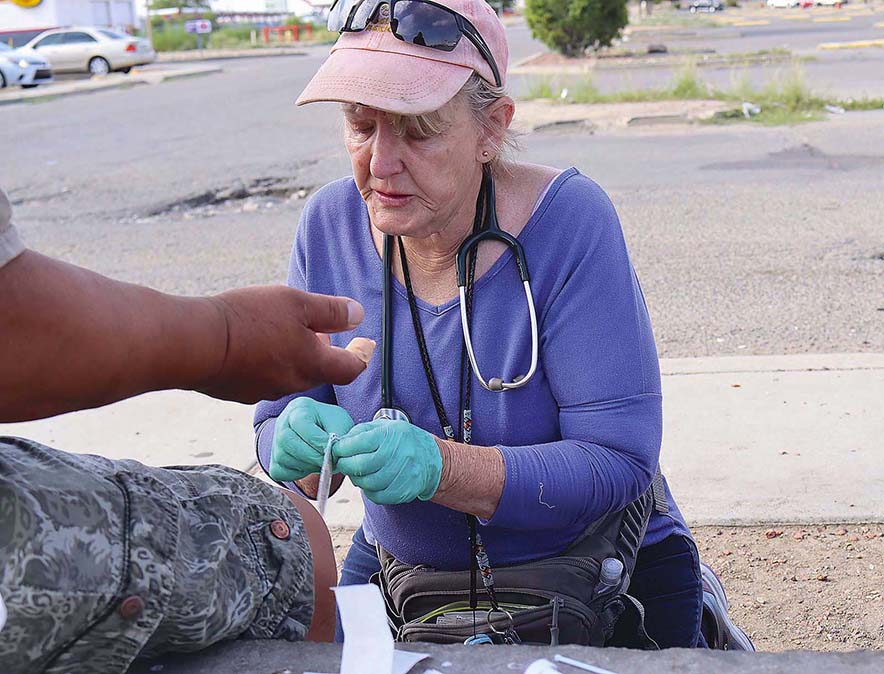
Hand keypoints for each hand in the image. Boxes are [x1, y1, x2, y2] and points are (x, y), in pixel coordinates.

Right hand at [197, 286, 374, 402]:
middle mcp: (292, 384)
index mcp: (313, 365)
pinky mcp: (238, 391)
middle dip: (323, 351)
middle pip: (319, 370)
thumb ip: (331, 311)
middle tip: (319, 330)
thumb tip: (358, 315)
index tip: (366, 346)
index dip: (362, 356)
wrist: (194, 343)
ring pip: (289, 373)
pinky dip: (266, 361)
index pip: (350, 369)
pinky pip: (262, 376)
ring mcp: (263, 391)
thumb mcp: (297, 303)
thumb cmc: (250, 319)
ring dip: (293, 355)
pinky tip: (250, 342)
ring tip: (280, 329)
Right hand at [270, 398, 354, 482]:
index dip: (320, 442)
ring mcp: (275, 442)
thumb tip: (333, 454)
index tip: (334, 450)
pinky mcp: (273, 461)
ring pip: (284, 459)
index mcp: (299, 408)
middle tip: (329, 461)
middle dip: (312, 456)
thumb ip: (338, 436)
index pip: (303, 425)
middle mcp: (282, 423)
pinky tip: (310, 465)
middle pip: (288, 441)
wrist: (320, 430)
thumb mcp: (339, 422)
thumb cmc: (330, 424)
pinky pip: (280, 472)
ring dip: (307, 466)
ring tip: (322, 462)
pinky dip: (297, 474)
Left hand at [333, 420, 442, 504]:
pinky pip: (378, 496)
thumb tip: (339, 443)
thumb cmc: (402, 441)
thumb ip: (360, 432)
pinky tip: (371, 482)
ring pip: (368, 483)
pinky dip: (369, 491)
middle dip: (346, 465)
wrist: (430, 458)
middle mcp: (399, 453)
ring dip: (357, 479)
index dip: (342, 448)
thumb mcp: (384, 427)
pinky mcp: (404, 490)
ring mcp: (403, 473)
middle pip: (361, 465)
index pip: (359, 443)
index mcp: (391, 434)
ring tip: (358, 472)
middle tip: (343, 463)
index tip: (337, 450)